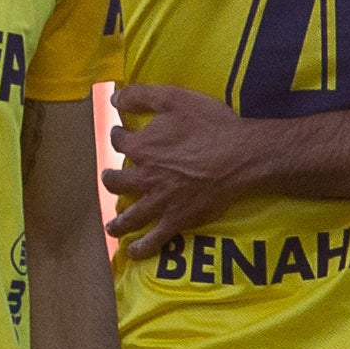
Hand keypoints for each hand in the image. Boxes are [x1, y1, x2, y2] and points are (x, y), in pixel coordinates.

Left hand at [103, 84, 278, 250]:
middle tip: (110, 180)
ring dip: (118, 221)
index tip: (120, 136)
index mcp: (142, 148)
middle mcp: (145, 177)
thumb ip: (142, 96)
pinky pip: (153, 239)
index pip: (120, 143)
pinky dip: (141, 248)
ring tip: (113, 225)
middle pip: (116, 182)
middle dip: (110, 180)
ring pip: (130, 216)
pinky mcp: (176, 220)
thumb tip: (115, 96)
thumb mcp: (175, 99)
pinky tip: (133, 252)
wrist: (239, 157)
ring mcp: (159, 202)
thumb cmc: (211, 125)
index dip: (119, 137)